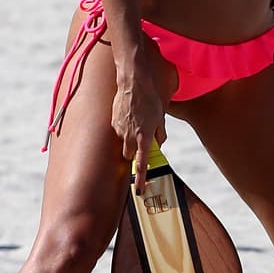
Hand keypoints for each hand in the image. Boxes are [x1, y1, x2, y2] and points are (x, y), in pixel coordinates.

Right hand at [111, 74, 165, 193]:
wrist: (133, 81)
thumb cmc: (150, 98)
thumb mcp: (160, 117)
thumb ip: (159, 133)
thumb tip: (158, 142)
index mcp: (144, 137)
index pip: (142, 164)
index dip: (140, 179)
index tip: (139, 190)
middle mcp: (129, 136)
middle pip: (129, 154)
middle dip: (134, 151)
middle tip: (141, 140)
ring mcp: (119, 129)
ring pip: (123, 141)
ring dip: (129, 137)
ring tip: (137, 120)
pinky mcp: (113, 121)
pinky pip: (119, 129)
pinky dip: (124, 126)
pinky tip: (130, 113)